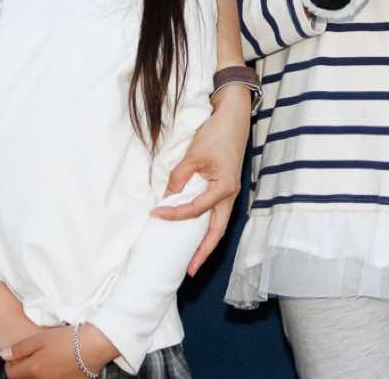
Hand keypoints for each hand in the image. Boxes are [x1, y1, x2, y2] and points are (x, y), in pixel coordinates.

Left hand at [1, 324, 111, 378]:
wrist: (95, 345)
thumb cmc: (68, 339)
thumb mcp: (41, 338)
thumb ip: (20, 348)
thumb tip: (4, 356)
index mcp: (34, 369)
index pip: (11, 374)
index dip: (11, 364)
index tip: (17, 357)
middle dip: (25, 369)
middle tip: (33, 356)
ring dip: (38, 373)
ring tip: (48, 359)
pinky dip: (53, 375)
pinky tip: (60, 365)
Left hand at [155, 86, 247, 273]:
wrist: (233, 118)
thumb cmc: (217, 135)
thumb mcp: (194, 154)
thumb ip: (180, 177)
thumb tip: (167, 196)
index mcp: (224, 188)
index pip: (195, 210)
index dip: (174, 214)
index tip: (155, 214)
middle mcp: (230, 195)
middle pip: (217, 232)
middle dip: (204, 252)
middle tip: (189, 270)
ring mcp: (229, 193)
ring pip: (218, 225)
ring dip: (206, 243)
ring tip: (192, 259)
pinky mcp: (225, 189)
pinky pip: (216, 214)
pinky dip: (206, 227)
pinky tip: (195, 233)